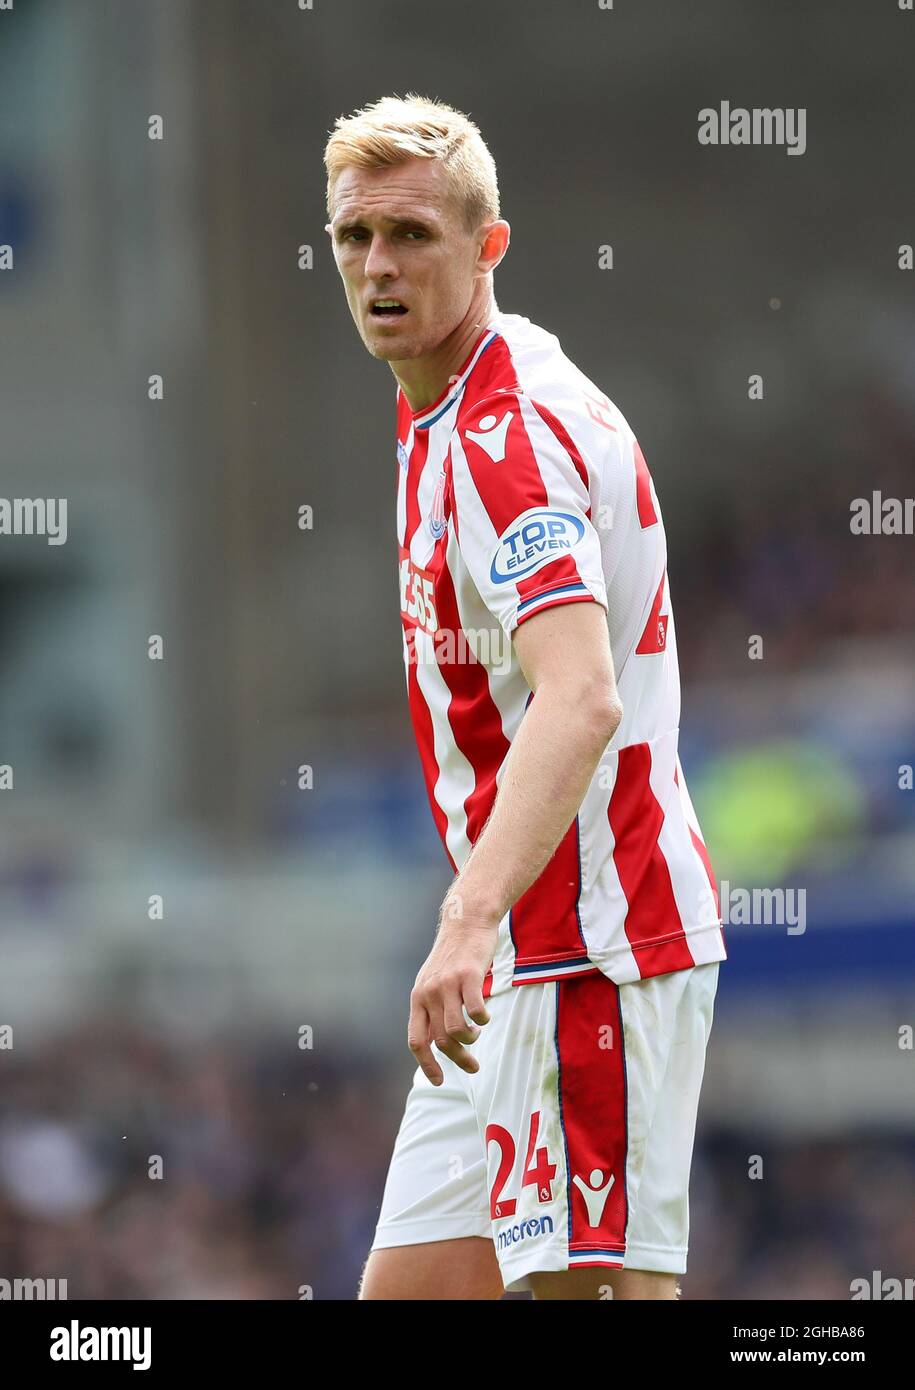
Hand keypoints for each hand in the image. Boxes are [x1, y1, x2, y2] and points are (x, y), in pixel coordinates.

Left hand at [407, 912, 497, 1085]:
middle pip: (441, 1040)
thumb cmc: (453, 958)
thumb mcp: (433, 983)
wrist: (466, 923)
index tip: (440, 1081)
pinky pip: (476, 1010)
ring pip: (457, 1030)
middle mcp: (429, 993)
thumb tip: (437, 1044)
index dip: (427, 1065)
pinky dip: (482, 1019)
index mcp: (418, 998)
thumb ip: (432, 1010)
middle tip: (473, 1067)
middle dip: (459, 1059)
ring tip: (477, 1032)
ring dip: (470, 1040)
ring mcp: (448, 983)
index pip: (416, 1041)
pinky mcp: (468, 975)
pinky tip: (485, 1016)